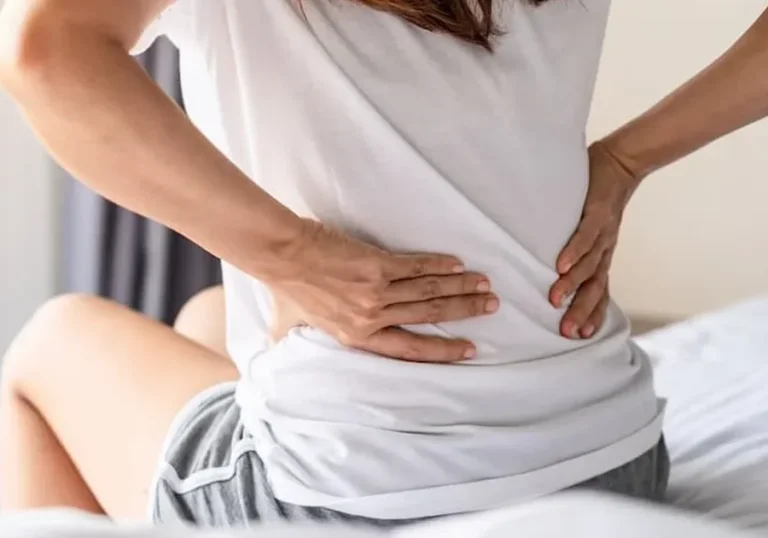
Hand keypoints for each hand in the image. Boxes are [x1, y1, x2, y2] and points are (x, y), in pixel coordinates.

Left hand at [265, 219, 498, 362]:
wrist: (283, 255)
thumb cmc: (286, 289)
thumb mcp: (288, 327)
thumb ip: (292, 342)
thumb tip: (276, 354)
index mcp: (356, 338)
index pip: (408, 350)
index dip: (442, 351)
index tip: (468, 350)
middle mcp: (371, 318)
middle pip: (429, 318)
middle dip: (465, 313)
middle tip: (492, 307)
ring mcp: (376, 292)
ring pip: (429, 293)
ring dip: (461, 288)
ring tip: (485, 285)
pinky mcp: (377, 266)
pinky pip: (417, 268)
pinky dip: (440, 266)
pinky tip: (458, 265)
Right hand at [550, 141, 641, 338]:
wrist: (620, 164)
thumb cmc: (598, 198)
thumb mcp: (589, 229)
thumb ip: (575, 247)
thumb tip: (551, 265)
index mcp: (602, 257)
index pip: (599, 292)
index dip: (592, 314)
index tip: (581, 337)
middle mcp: (605, 250)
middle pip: (595, 288)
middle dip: (582, 311)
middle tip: (567, 332)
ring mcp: (603, 234)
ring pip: (589, 266)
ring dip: (572, 285)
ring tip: (555, 301)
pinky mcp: (597, 214)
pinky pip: (585, 237)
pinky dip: (573, 252)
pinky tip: (560, 266)